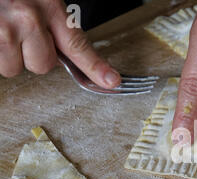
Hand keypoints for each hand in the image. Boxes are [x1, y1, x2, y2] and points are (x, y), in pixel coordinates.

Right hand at [0, 0, 119, 87]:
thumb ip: (53, 24)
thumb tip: (64, 54)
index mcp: (48, 6)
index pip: (77, 44)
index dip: (96, 67)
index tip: (112, 81)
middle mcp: (27, 18)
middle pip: (42, 66)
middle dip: (32, 55)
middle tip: (20, 34)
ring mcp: (2, 29)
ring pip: (14, 68)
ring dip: (8, 55)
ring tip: (1, 30)